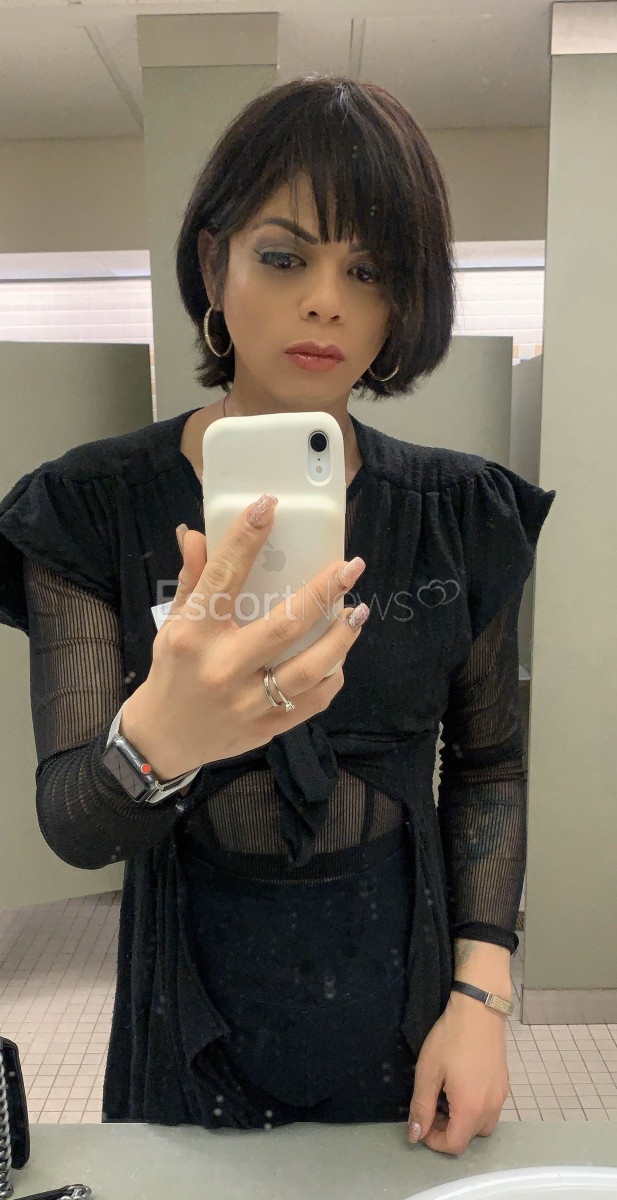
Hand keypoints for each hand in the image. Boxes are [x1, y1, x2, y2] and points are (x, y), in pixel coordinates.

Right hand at [121, 498, 367, 778]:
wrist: (164, 739)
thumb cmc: (173, 671)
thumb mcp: (173, 623)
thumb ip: (193, 579)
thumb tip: (196, 534)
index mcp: (194, 635)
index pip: (224, 577)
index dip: (246, 539)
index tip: (268, 507)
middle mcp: (222, 668)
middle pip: (284, 624)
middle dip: (324, 592)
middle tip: (351, 567)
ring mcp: (247, 702)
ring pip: (308, 668)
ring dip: (341, 638)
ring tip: (358, 612)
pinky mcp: (266, 727)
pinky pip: (312, 702)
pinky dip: (332, 677)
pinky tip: (339, 657)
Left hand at [407, 993, 510, 1155]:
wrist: (479, 1010)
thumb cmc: (450, 1039)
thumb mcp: (428, 1072)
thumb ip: (421, 1107)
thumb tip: (415, 1136)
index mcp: (471, 1109)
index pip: (454, 1145)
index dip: (434, 1141)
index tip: (422, 1122)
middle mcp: (491, 1109)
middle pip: (469, 1138)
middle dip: (446, 1131)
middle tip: (430, 1108)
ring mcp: (501, 1097)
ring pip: (482, 1126)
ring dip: (462, 1122)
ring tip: (446, 1098)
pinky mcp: (504, 1085)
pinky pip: (490, 1110)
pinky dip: (474, 1109)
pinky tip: (461, 1086)